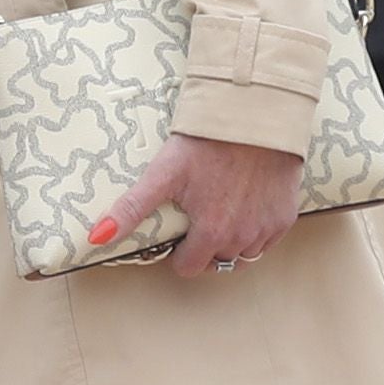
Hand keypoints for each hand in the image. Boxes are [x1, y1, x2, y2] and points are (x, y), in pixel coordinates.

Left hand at [90, 129, 309, 274]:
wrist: (255, 116)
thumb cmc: (207, 142)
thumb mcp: (163, 173)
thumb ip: (131, 209)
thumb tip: (96, 238)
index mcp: (211, 234)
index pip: (189, 268)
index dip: (179, 252)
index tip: (179, 232)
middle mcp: (242, 238)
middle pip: (217, 260)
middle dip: (205, 245)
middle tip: (200, 213)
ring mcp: (267, 229)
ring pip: (245, 253)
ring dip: (232, 240)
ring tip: (222, 208)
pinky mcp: (286, 216)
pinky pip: (268, 238)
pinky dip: (257, 228)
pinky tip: (246, 203)